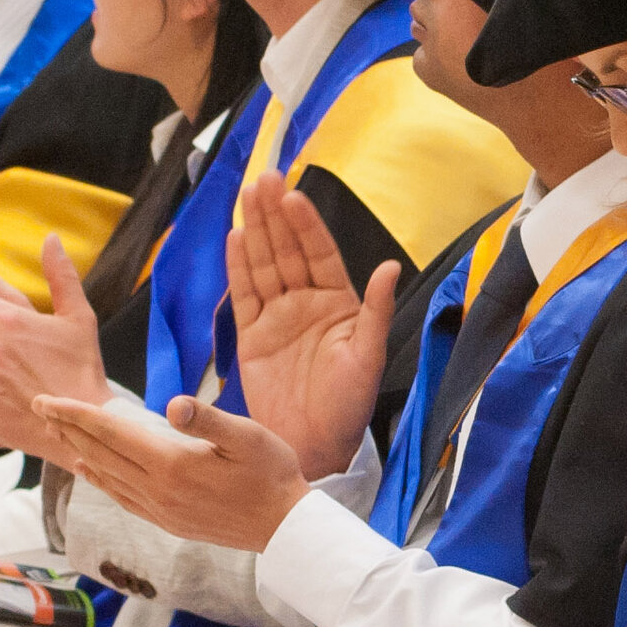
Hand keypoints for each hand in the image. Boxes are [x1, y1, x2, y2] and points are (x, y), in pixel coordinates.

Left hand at [28, 387, 310, 551]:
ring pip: (105, 475)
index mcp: (171, 464)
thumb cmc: (272, 473)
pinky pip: (121, 496)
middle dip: (66, 427)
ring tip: (56, 431)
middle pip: (99, 453)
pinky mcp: (167, 521)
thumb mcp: (248, 436)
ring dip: (78, 450)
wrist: (285, 528)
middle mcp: (157, 490)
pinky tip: (89, 470)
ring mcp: (160, 509)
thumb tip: (173, 406)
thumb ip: (208, 419)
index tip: (45, 398)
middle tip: (38, 406)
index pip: (109, 432)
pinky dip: (99, 479)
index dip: (74, 413)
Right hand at [227, 168, 397, 476]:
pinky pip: (244, 294)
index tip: (295, 196)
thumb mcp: (368, 358)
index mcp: (339, 305)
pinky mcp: (253, 336)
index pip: (320, 254)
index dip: (307, 225)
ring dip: (257, 230)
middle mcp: (307, 304)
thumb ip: (375, 311)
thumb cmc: (348, 406)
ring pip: (265, 265)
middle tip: (266, 179)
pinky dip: (238, 267)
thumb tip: (391, 267)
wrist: (314, 447)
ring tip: (249, 194)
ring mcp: (278, 318)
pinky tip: (235, 237)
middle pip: (289, 250)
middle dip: (277, 215)